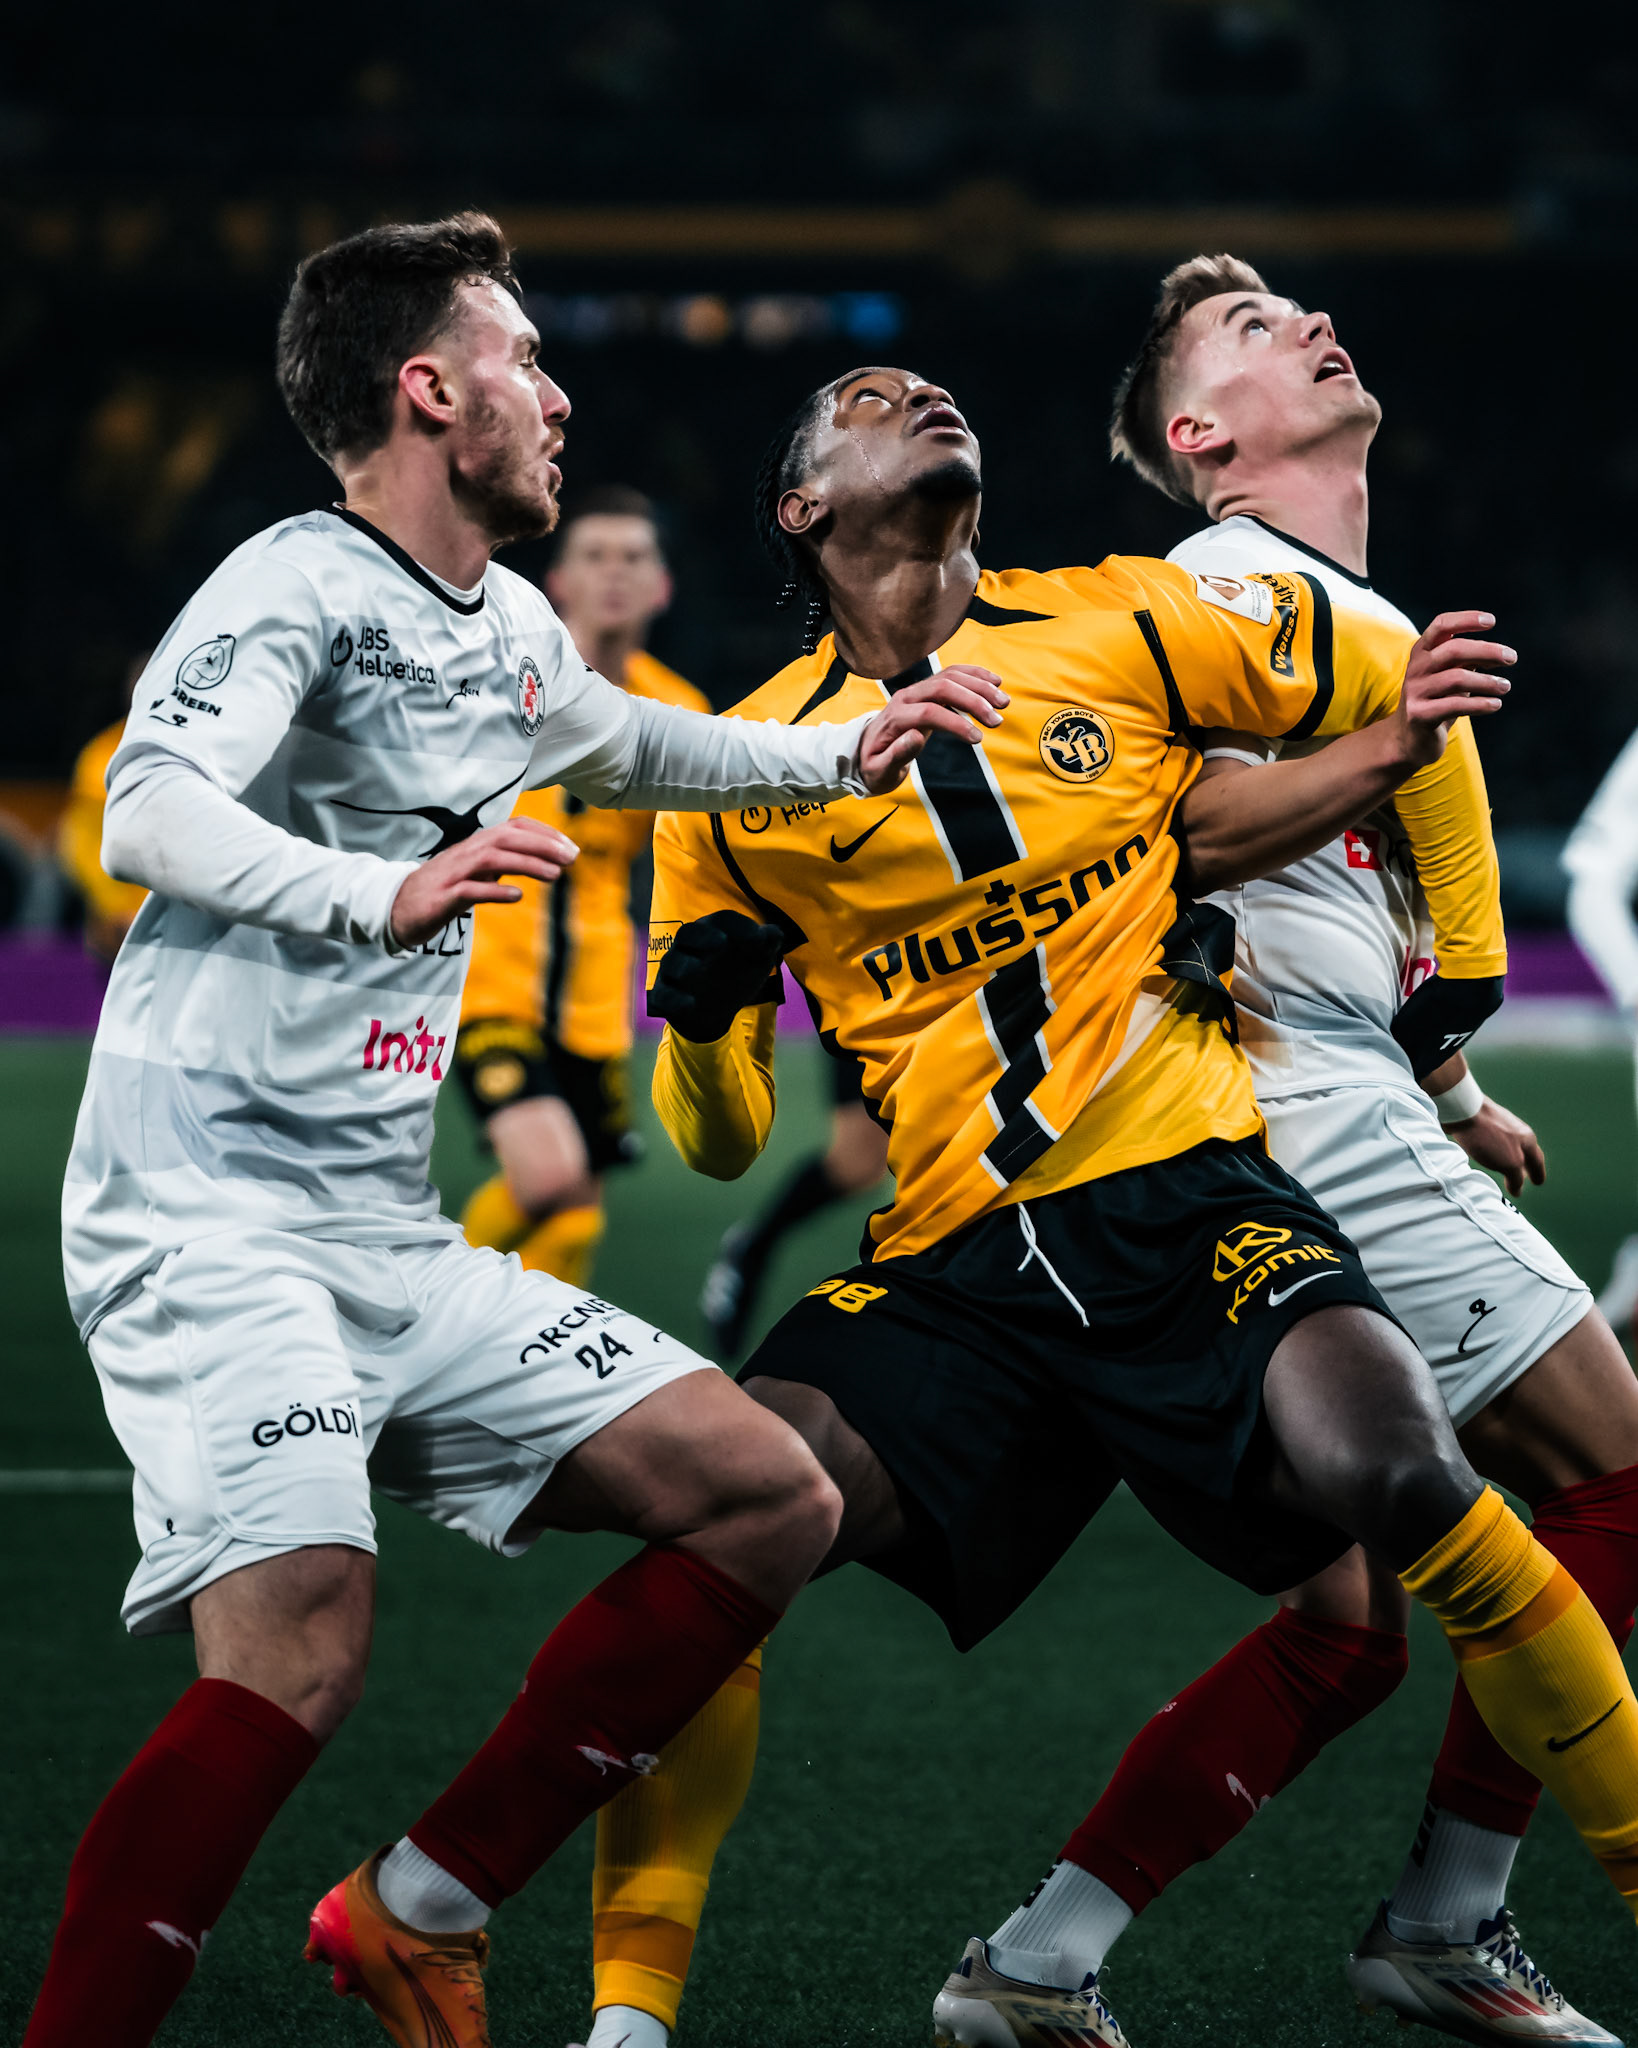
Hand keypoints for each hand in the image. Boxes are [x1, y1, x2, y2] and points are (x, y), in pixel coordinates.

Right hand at [390, 816, 577, 947]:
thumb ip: (504, 863)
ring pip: (492, 859)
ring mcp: (453, 874)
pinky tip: (517, 895)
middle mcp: (466, 852)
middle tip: (572, 858)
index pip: (514, 827)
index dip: (544, 833)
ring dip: (526, 864)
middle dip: (542, 845)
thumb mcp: (477, 871)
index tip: (570, 847)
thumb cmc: (443, 889)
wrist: (395, 907)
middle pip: (506, 838)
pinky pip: (470, 890)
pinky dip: (494, 891)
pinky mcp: (442, 898)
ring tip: (555, 875)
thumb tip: (543, 861)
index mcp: (477, 844)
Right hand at [649, 909, 784, 1042]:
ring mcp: (674, 971)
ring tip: (701, 969)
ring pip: (671, 962)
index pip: (722, 920)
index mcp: (713, 931)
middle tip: (722, 942)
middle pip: (688, 933)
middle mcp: (688, 946)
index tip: (759, 940)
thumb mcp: (758, 960)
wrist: (714, 1011)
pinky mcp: (665, 995)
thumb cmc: (736, 974)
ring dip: (685, 964)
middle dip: (704, 936)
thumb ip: (768, 943)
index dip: (740, 926)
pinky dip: (675, 999)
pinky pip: (663, 995)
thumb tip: (774, 934)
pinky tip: (691, 1004)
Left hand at [858, 666, 1007, 793]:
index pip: (928, 712)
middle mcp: (906, 697)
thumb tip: (917, 736)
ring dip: (979, 686)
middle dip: (973, 700)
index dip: (955, 723)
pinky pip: (952, 675)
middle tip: (998, 720)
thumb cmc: (873, 766)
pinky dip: (974, 675)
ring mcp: (917, 690)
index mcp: (894, 717)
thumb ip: (896, 755)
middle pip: (942, 687)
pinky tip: (995, 682)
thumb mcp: (879, 770)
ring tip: (1004, 702)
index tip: (978, 738)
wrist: (864, 750)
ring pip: (950, 677)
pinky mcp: (927, 690)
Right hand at [1390, 611, 1514, 767]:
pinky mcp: (1420, 715)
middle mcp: (1416, 668)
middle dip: (1487, 651)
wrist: (1410, 738)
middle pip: (1454, 650)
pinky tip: (1495, 704)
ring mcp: (1415, 692)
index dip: (1466, 619)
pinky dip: (1481, 704)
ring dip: (1488, 682)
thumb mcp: (1450, 675)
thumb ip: (1468, 661)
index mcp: (1422, 652)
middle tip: (1512, 658)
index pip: (1442, 625)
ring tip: (1505, 686)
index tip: (1492, 621)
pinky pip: (1456, 705)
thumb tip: (1501, 654)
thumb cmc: (1438, 700)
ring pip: (1457, 678)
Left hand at [1447, 1095, 1545, 1194]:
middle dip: (1527, 1166)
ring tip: (1506, 1169)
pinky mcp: (1483, 1124)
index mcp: (1528, 1139)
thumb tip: (1517, 1189)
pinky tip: (1487, 1156)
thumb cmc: (1489, 1137)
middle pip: (1525, 1152)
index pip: (1536, 1161)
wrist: (1463, 1111)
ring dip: (1510, 1159)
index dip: (1537, 1174)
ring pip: (1509, 1146)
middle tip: (1526, 1177)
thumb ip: (1516, 1177)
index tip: (1538, 1183)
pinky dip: (1495, 1152)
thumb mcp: (1510, 1163)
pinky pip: (1493, 1142)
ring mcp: (1500, 1126)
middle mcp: (1517, 1131)